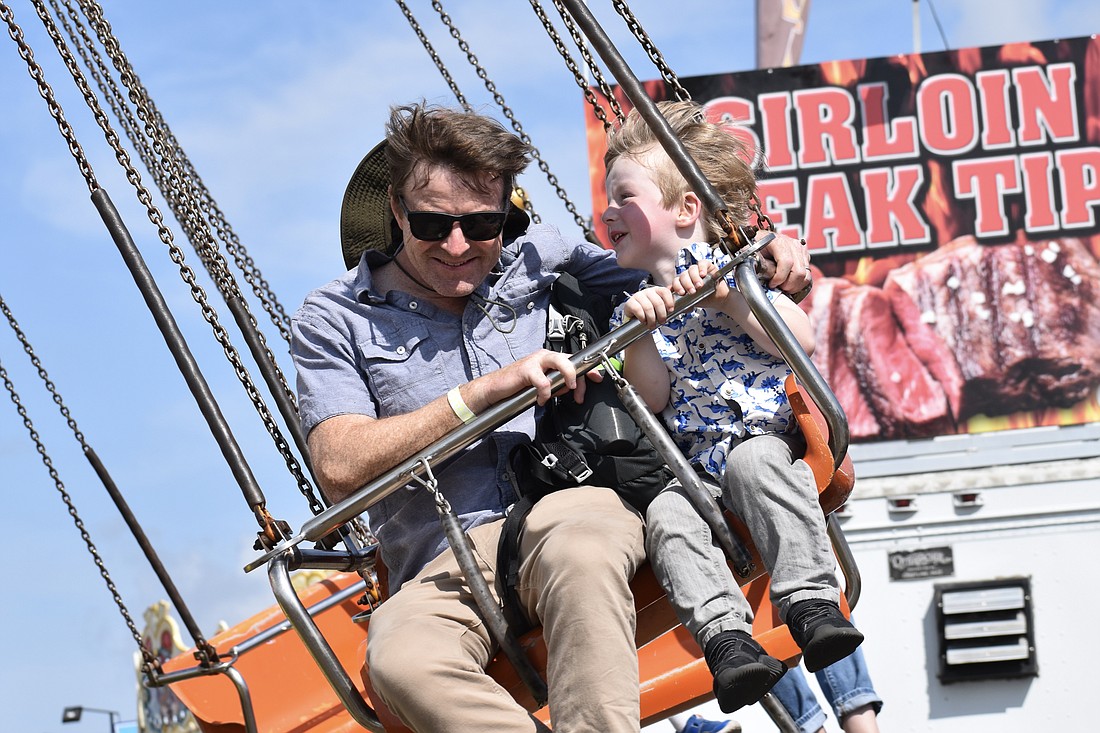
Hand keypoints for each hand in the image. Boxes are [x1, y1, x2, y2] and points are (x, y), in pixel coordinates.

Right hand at [469, 348, 584, 407]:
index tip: (597, 378)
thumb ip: (558, 385)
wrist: (497, 388)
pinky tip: (541, 400)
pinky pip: (542, 381)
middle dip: (579, 377)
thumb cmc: (519, 385)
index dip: (588, 368)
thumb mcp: (543, 385)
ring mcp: (536, 361)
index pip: (574, 360)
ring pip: (560, 361)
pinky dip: (545, 393)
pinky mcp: (526, 370)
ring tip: (567, 389)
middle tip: (579, 394)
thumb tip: (570, 389)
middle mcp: (545, 357)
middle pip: (570, 359)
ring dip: (568, 375)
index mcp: (551, 360)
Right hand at [624, 286, 675, 328]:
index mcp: (656, 290)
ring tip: (652, 325)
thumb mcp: (659, 308)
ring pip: (648, 307)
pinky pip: (638, 310)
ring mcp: (638, 296)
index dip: (669, 302)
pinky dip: (642, 317)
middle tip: (662, 322)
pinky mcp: (630, 302)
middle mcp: (647, 291)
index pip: (665, 292)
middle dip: (661, 314)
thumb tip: (674, 309)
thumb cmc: (649, 312)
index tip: (671, 311)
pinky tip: (643, 321)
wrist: (634, 317)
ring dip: (652, 319)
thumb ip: (667, 306)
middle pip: (658, 302)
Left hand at [670, 262, 729, 308]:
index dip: (677, 287)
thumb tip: (675, 306)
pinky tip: (703, 274)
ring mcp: (697, 270)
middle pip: (683, 276)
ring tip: (699, 286)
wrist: (718, 299)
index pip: (675, 282)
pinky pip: (702, 263)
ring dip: (694, 278)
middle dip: (687, 284)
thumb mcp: (692, 303)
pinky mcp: (706, 266)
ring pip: (691, 269)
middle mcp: (688, 275)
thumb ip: (683, 303)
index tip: (682, 293)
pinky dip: (701, 268)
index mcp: (682, 283)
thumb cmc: (705, 300)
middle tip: (692, 292)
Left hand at [755, 230, 811, 293]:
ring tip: (783, 287)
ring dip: (794, 286)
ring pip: (805, 275)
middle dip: (788, 285)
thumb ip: (758, 264)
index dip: (779, 278)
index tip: (771, 284)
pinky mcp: (804, 256)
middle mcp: (792, 244)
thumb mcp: (750, 253)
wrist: (760, 239)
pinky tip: (789, 284)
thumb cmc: (754, 246)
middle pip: (799, 272)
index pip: (786, 262)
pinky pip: (808, 275)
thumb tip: (765, 277)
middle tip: (778, 288)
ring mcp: (800, 250)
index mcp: (778, 242)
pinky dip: (799, 284)